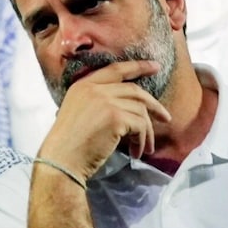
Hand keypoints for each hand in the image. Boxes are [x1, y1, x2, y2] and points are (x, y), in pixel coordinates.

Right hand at [40, 60, 171, 181]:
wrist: (61, 161)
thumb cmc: (68, 145)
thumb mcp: (78, 113)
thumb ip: (97, 103)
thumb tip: (127, 109)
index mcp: (83, 86)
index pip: (116, 70)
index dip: (138, 67)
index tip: (154, 66)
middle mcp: (94, 89)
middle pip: (135, 90)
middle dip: (153, 104)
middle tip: (165, 116)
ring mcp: (106, 101)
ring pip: (140, 110)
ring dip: (147, 132)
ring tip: (145, 148)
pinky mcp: (116, 116)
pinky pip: (140, 126)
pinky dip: (143, 140)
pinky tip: (136, 153)